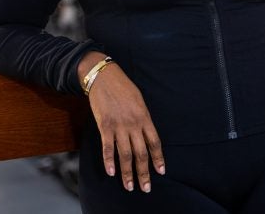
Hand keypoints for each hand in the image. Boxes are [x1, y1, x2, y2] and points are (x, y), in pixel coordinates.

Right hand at [79, 53, 165, 192]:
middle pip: (141, 154)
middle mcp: (134, 124)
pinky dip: (109, 161)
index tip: (160, 172)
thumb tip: (146, 135)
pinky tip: (111, 172)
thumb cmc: (122, 87)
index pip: (154, 143)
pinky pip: (108, 147)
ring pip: (125, 154)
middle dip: (144, 173)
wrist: (104, 76)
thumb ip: (143, 119)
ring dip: (127, 173)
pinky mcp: (105, 125)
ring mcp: (119, 126)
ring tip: (129, 186)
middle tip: (145, 188)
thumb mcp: (139, 101)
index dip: (158, 159)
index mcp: (145, 117)